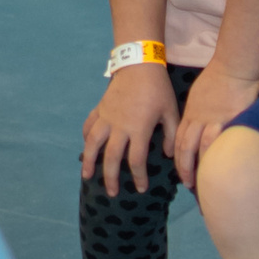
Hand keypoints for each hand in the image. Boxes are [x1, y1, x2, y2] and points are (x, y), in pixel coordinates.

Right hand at [81, 58, 177, 196]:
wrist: (138, 65)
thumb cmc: (158, 89)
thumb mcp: (171, 111)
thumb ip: (172, 135)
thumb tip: (169, 155)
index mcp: (139, 130)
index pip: (136, 160)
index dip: (138, 177)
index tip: (141, 189)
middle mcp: (119, 127)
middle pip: (111, 158)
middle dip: (111, 178)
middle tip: (112, 193)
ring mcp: (106, 118)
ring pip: (93, 144)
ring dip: (89, 162)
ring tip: (87, 176)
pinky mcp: (100, 109)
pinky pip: (89, 127)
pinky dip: (86, 138)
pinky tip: (86, 147)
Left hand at [173, 58, 258, 189]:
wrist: (232, 65)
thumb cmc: (219, 78)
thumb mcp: (198, 96)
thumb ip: (198, 114)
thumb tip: (200, 130)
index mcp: (190, 114)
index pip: (179, 140)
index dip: (178, 157)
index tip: (181, 171)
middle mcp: (197, 119)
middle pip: (185, 147)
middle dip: (184, 168)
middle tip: (187, 183)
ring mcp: (212, 119)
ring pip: (199, 148)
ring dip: (198, 166)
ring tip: (201, 182)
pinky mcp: (229, 118)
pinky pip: (219, 140)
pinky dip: (216, 155)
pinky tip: (218, 167)